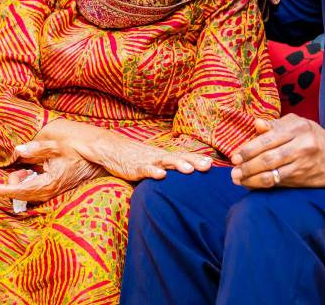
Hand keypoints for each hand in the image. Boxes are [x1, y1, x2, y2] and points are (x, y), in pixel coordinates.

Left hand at [0, 140, 104, 202]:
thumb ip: (36, 148)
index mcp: (49, 183)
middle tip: (17, 169)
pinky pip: (38, 190)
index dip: (5, 189)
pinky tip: (32, 171)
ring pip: (30, 194)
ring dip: (22, 183)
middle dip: (14, 184)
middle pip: (23, 195)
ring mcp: (55, 191)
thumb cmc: (79, 149)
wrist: (101, 157)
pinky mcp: (57, 188)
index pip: (21, 190)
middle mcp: (51, 191)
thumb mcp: (56, 145)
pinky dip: (30, 182)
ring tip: (25, 169)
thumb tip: (18, 149)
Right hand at [78, 131, 212, 180]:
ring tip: (189, 170)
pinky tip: (161, 175)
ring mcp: (148, 161)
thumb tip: (182, 176)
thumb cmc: (134, 158)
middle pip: (179, 157)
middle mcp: (159, 156)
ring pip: (165, 161)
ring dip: (178, 165)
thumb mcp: (153, 162)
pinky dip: (154, 172)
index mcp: (164, 155)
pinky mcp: (135, 167)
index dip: (197, 159)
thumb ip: (166, 168)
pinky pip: (146, 169)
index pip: (184, 156)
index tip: (212, 164)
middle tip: (208, 166)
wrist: (111, 149)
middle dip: (194, 161)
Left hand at [230, 115, 324, 188]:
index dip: (249, 149)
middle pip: (268, 158)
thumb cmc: (313, 136)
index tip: (235, 156)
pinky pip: (279, 182)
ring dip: (252, 178)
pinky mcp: (302, 179)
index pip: (268, 139)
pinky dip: (263, 184)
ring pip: (273, 173)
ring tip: (238, 179)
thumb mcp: (297, 124)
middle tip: (233, 171)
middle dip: (247, 166)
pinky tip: (251, 185)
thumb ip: (275, 125)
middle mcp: (301, 146)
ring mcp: (302, 164)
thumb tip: (256, 124)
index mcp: (297, 128)